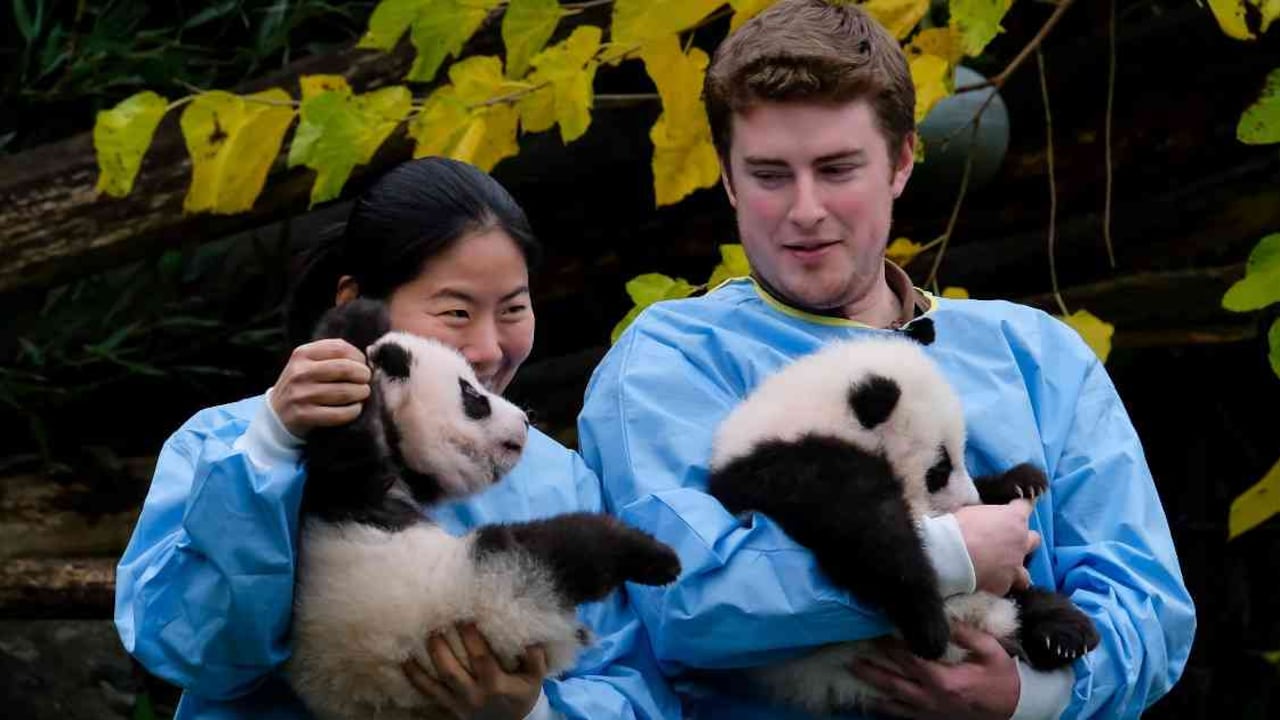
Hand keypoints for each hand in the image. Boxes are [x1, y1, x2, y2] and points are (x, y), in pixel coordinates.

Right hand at [269, 339, 370, 437]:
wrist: (277, 413)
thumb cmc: (303, 385)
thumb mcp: (309, 363)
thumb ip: (334, 356)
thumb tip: (371, 354)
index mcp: (302, 354)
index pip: (340, 348)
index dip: (358, 356)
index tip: (362, 365)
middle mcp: (300, 372)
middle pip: (345, 369)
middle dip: (363, 375)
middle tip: (366, 380)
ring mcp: (301, 395)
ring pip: (345, 392)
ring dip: (361, 393)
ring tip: (362, 394)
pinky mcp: (304, 415)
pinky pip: (340, 413)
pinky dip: (354, 411)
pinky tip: (355, 408)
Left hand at [402, 623, 547, 719]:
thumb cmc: (522, 697)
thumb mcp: (535, 680)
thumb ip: (535, 659)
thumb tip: (531, 639)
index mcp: (496, 684)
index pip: (481, 659)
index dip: (472, 639)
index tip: (464, 617)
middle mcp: (474, 694)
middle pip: (452, 671)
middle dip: (441, 648)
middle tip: (434, 625)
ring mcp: (459, 702)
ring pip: (437, 682)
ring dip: (425, 661)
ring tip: (417, 639)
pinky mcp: (450, 707)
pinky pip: (429, 693)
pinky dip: (416, 679)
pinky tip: (404, 663)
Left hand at [850, 623, 1020, 718]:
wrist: (1014, 709)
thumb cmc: (1002, 677)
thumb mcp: (990, 651)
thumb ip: (966, 634)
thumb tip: (944, 616)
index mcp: (944, 680)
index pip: (909, 659)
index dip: (891, 645)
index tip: (877, 631)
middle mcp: (931, 698)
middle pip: (893, 681)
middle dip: (872, 666)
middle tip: (852, 652)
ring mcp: (929, 712)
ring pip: (893, 699)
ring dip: (873, 685)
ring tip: (854, 670)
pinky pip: (902, 715)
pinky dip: (885, 707)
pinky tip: (871, 700)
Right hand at [953, 499, 1039, 594]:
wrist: (950, 554)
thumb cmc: (957, 527)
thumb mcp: (972, 510)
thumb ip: (987, 515)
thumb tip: (986, 518)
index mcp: (1014, 518)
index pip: (1025, 508)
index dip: (1018, 509)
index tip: (1011, 510)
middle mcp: (1021, 542)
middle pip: (1034, 539)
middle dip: (1022, 540)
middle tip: (1007, 542)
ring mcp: (1015, 566)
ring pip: (1025, 573)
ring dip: (1015, 570)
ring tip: (1001, 572)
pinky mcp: (1004, 585)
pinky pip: (1005, 586)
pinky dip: (996, 584)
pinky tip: (984, 582)